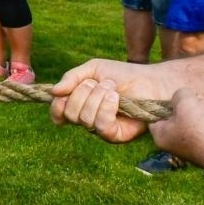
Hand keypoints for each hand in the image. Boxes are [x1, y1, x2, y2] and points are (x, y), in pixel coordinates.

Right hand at [49, 59, 179, 144]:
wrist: (150, 81)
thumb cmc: (123, 75)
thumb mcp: (93, 69)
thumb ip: (72, 78)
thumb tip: (53, 91)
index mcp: (80, 105)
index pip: (58, 113)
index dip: (57, 105)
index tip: (63, 93)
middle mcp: (88, 119)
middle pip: (69, 114)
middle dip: (82, 93)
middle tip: (99, 83)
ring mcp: (101, 129)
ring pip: (84, 119)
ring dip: (97, 97)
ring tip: (112, 88)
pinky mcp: (115, 135)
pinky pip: (100, 125)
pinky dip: (106, 108)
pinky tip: (116, 98)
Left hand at [149, 89, 203, 166]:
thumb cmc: (203, 128)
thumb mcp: (185, 102)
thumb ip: (180, 94)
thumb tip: (186, 96)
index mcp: (163, 137)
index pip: (157, 116)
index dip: (170, 103)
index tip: (180, 98)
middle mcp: (180, 142)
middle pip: (187, 112)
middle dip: (201, 103)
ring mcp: (202, 143)